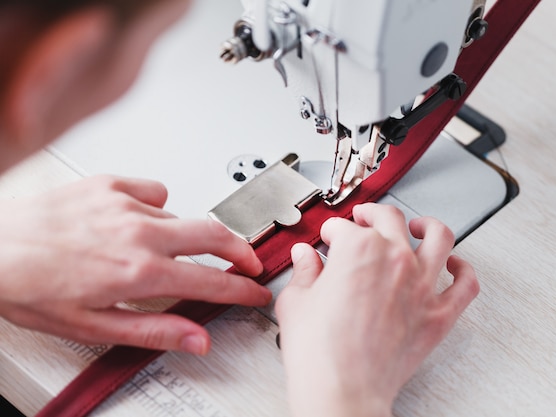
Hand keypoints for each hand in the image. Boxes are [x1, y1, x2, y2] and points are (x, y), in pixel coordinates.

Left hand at [0, 175, 270, 353]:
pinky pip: (153, 190)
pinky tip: (142, 218)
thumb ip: (154, 330)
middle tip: (249, 261)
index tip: (257, 291)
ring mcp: (126, 203)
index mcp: (140, 271)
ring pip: (182, 216)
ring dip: (189, 236)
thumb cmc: (27, 287)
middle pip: (215, 234)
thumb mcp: (92, 326)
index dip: (242, 289)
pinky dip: (157, 206)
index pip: (212, 280)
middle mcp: (139, 232)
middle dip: (242, 250)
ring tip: (171, 251)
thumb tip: (196, 338)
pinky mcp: (109, 184)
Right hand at [275, 203, 478, 416]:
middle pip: (389, 219)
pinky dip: (464, 270)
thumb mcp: (296, 302)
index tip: (328, 239)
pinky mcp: (438, 314)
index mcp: (358, 250)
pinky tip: (455, 264)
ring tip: (418, 226)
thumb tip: (304, 258)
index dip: (331, 232)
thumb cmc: (320, 352)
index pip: (343, 228)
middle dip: (371, 214)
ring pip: (438, 237)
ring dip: (427, 225)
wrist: (342, 391)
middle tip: (362, 219)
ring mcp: (422, 285)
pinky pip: (465, 285)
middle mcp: (395, 259)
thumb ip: (303, 271)